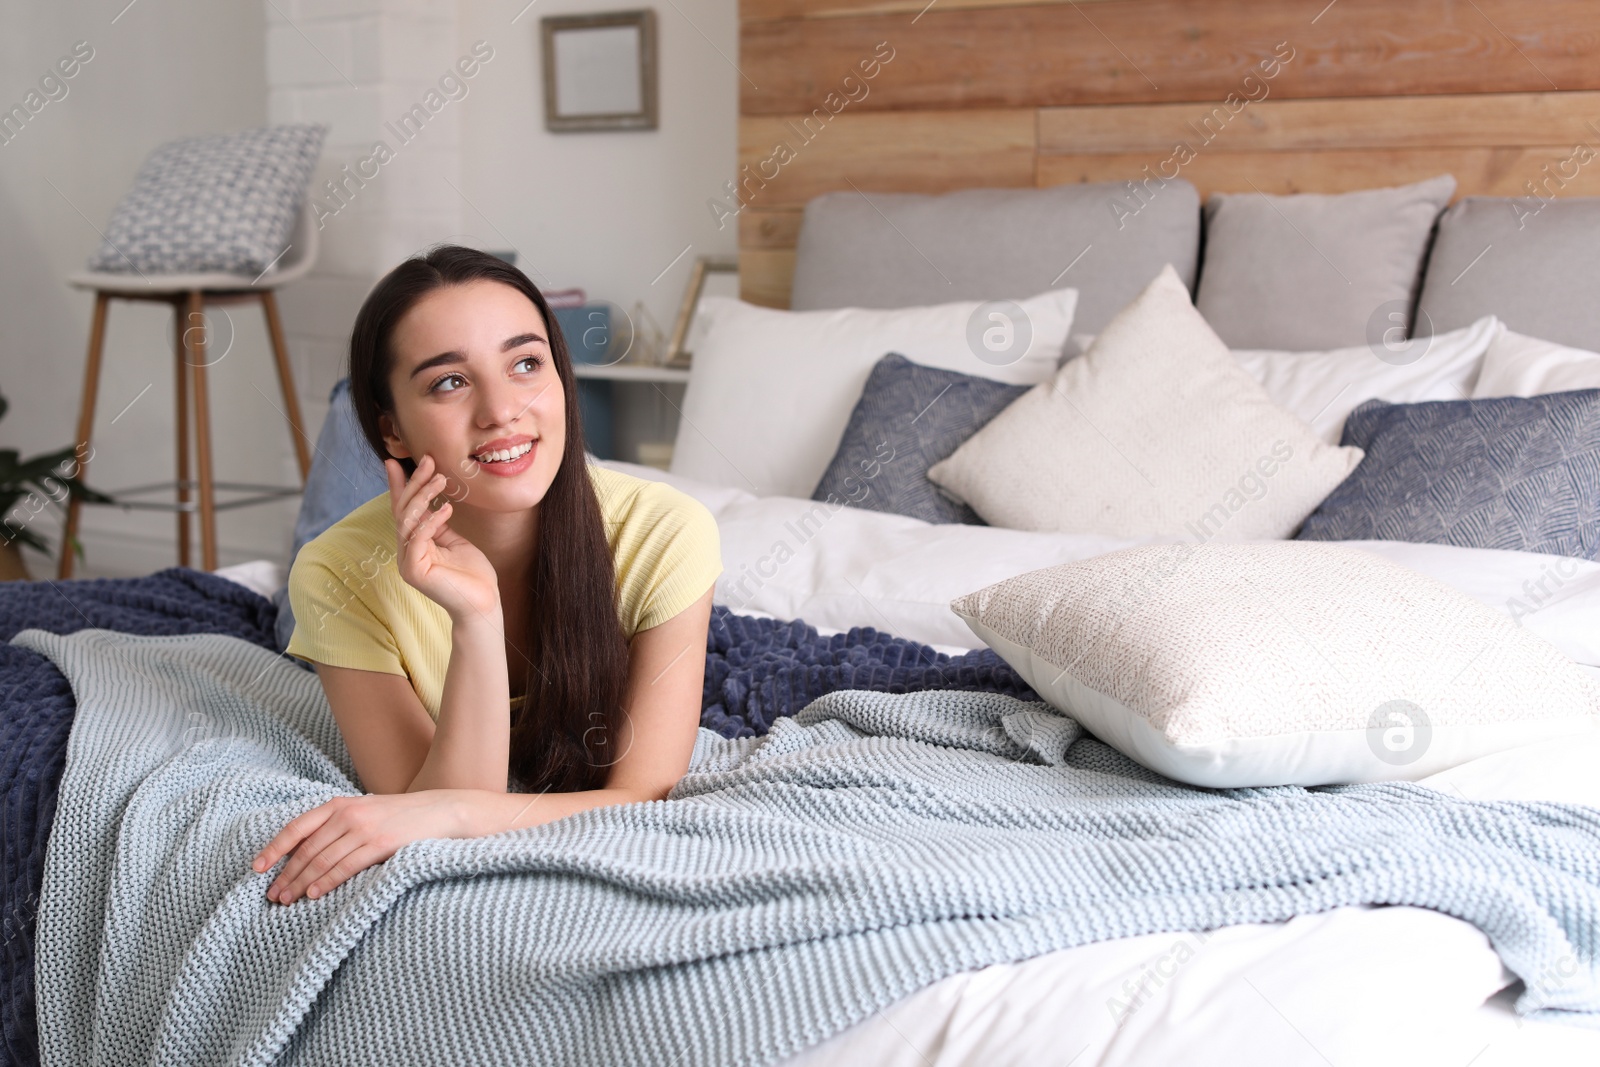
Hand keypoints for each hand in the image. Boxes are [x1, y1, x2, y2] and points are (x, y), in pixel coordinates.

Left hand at [251, 791, 466, 903]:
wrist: (441, 811)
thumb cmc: (401, 817)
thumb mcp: (366, 811)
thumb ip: (338, 824)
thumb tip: (306, 851)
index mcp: (340, 804)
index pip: (297, 827)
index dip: (274, 848)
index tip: (257, 868)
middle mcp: (348, 814)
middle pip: (306, 849)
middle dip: (285, 874)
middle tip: (272, 896)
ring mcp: (364, 829)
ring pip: (321, 860)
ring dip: (300, 883)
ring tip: (286, 901)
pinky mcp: (380, 845)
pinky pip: (345, 867)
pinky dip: (325, 882)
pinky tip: (314, 895)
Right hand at [386, 454, 499, 619]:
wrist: (483, 604)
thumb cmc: (473, 575)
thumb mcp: (454, 541)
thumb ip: (438, 525)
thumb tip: (431, 503)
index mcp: (413, 545)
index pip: (402, 510)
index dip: (398, 486)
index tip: (394, 461)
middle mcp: (406, 552)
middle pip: (403, 511)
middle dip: (415, 483)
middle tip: (429, 461)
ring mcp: (407, 562)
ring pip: (408, 521)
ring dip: (424, 496)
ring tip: (441, 479)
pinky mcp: (414, 571)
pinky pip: (419, 538)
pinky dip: (432, 521)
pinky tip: (447, 508)